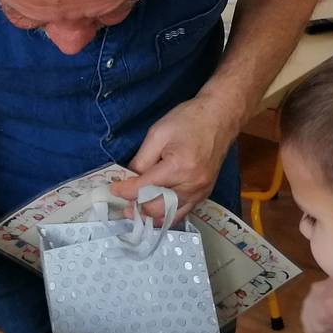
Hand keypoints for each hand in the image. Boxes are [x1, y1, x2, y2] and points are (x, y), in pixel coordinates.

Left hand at [110, 94, 239, 214]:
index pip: (144, 188)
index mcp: (177, 167)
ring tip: (134, 211)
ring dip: (150, 216)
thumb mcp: (158, 133)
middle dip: (135, 207)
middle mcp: (191, 185)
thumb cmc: (189, 120)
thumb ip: (142, 159)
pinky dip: (166, 215)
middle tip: (121, 204)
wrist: (220, 117)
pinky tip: (154, 211)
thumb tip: (129, 179)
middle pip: (156, 208)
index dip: (124, 190)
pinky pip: (183, 212)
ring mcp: (200, 192)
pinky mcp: (204, 194)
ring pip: (170, 216)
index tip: (112, 189)